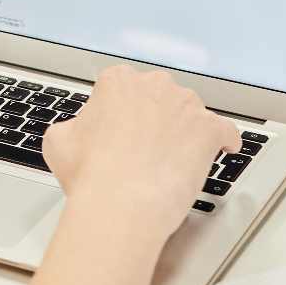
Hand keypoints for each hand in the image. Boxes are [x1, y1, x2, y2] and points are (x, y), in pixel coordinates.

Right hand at [42, 66, 240, 241]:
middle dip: (156, 120)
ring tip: (175, 161)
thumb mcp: (59, 141)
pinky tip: (221, 150)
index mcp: (118, 81)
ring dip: (186, 132)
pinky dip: (224, 141)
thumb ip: (74, 126)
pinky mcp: (209, 129)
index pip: (126, 89)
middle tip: (146, 150)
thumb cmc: (92, 175)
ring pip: (191, 114)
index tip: (123, 132)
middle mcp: (154, 85)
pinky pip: (225, 130)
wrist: (122, 203)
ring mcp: (185, 105)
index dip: (124, 114)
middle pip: (161, 98)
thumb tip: (79, 130)